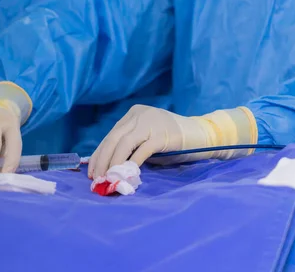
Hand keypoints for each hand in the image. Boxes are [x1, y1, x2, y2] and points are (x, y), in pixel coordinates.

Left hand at [88, 105, 257, 177]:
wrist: (202, 136)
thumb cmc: (173, 141)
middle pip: (113, 138)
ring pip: (123, 144)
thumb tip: (109, 167)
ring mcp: (151, 123)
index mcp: (134, 114)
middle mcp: (139, 115)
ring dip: (113, 164)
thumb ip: (131, 147)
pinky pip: (141, 151)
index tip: (91, 172)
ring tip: (108, 179)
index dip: (99, 154)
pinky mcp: (161, 135)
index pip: (111, 135)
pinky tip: (128, 175)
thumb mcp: (147, 138)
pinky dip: (132, 164)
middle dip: (102, 160)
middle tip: (96, 179)